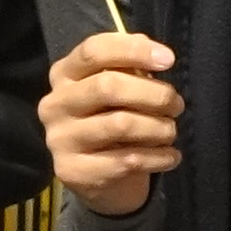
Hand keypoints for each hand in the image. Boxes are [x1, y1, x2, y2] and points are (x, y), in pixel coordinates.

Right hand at [39, 29, 183, 214]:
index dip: (134, 51)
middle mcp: (55, 104)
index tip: (168, 60)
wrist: (98, 178)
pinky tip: (170, 155)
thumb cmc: (111, 119)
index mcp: (64, 75)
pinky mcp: (74, 171)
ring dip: (159, 127)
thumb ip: (131, 67)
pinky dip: (158, 157)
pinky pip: (127, 160)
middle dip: (154, 94)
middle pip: (107, 86)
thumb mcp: (119, 88)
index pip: (94, 51)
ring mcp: (60, 139)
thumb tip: (156, 53)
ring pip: (121, 124)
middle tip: (176, 105)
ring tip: (171, 131)